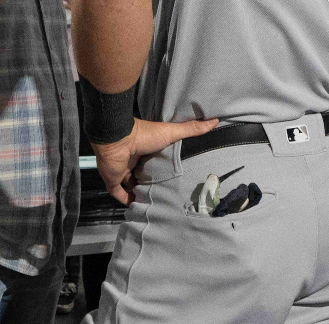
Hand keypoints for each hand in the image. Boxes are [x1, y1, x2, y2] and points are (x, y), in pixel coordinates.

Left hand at [92, 116, 218, 204]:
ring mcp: (121, 170)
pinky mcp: (113, 180)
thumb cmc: (144, 135)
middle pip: (142, 174)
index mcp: (144, 149)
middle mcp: (133, 160)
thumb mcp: (171, 132)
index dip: (160, 169)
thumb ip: (191, 129)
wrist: (118, 139)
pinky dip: (125, 200)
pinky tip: (136, 207)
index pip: (152, 161)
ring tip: (152, 205)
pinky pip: (118, 193)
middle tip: (164, 195)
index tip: (172, 177)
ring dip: (138, 193)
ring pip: (130, 185)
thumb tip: (215, 121)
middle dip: (150, 183)